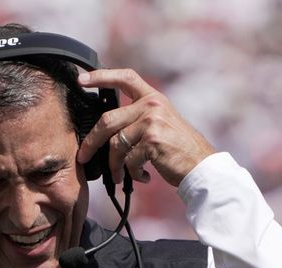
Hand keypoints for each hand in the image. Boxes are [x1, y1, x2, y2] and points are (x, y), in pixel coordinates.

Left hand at [76, 69, 214, 186]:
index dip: (101, 76)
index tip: (81, 80)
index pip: (124, 77)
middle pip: (107, 120)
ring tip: (118, 176)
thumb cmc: (176, 148)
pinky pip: (128, 160)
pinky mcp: (152, 141)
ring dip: (114, 166)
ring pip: (115, 144)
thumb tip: (103, 130)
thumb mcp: (160, 122)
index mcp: (152, 97)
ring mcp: (152, 121)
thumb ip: (137, 117)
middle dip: (91, 142)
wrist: (200, 165)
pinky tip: (142, 177)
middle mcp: (152, 105)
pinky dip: (131, 173)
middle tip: (83, 156)